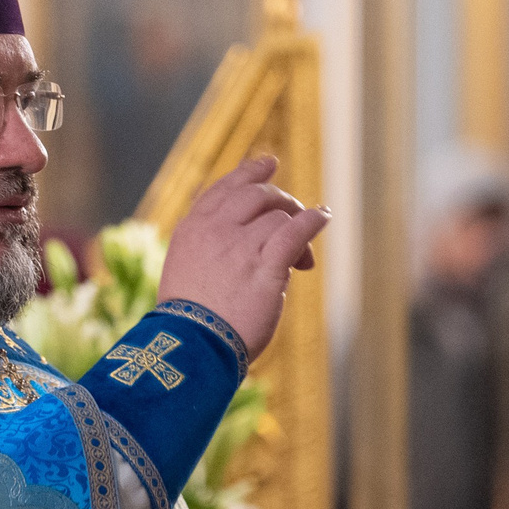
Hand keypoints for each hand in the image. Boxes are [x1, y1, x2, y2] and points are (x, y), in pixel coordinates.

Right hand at [157, 155, 329, 362]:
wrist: (191, 346)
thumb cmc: (191, 320)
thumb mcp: (185, 271)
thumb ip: (209, 247)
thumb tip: (250, 239)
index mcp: (192, 229)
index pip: (224, 189)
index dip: (249, 172)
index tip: (269, 162)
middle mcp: (215, 230)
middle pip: (256, 195)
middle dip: (280, 200)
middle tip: (295, 215)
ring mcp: (240, 246)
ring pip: (279, 215)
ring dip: (297, 226)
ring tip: (304, 257)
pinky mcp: (265, 266)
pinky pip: (295, 232)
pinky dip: (313, 221)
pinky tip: (323, 218)